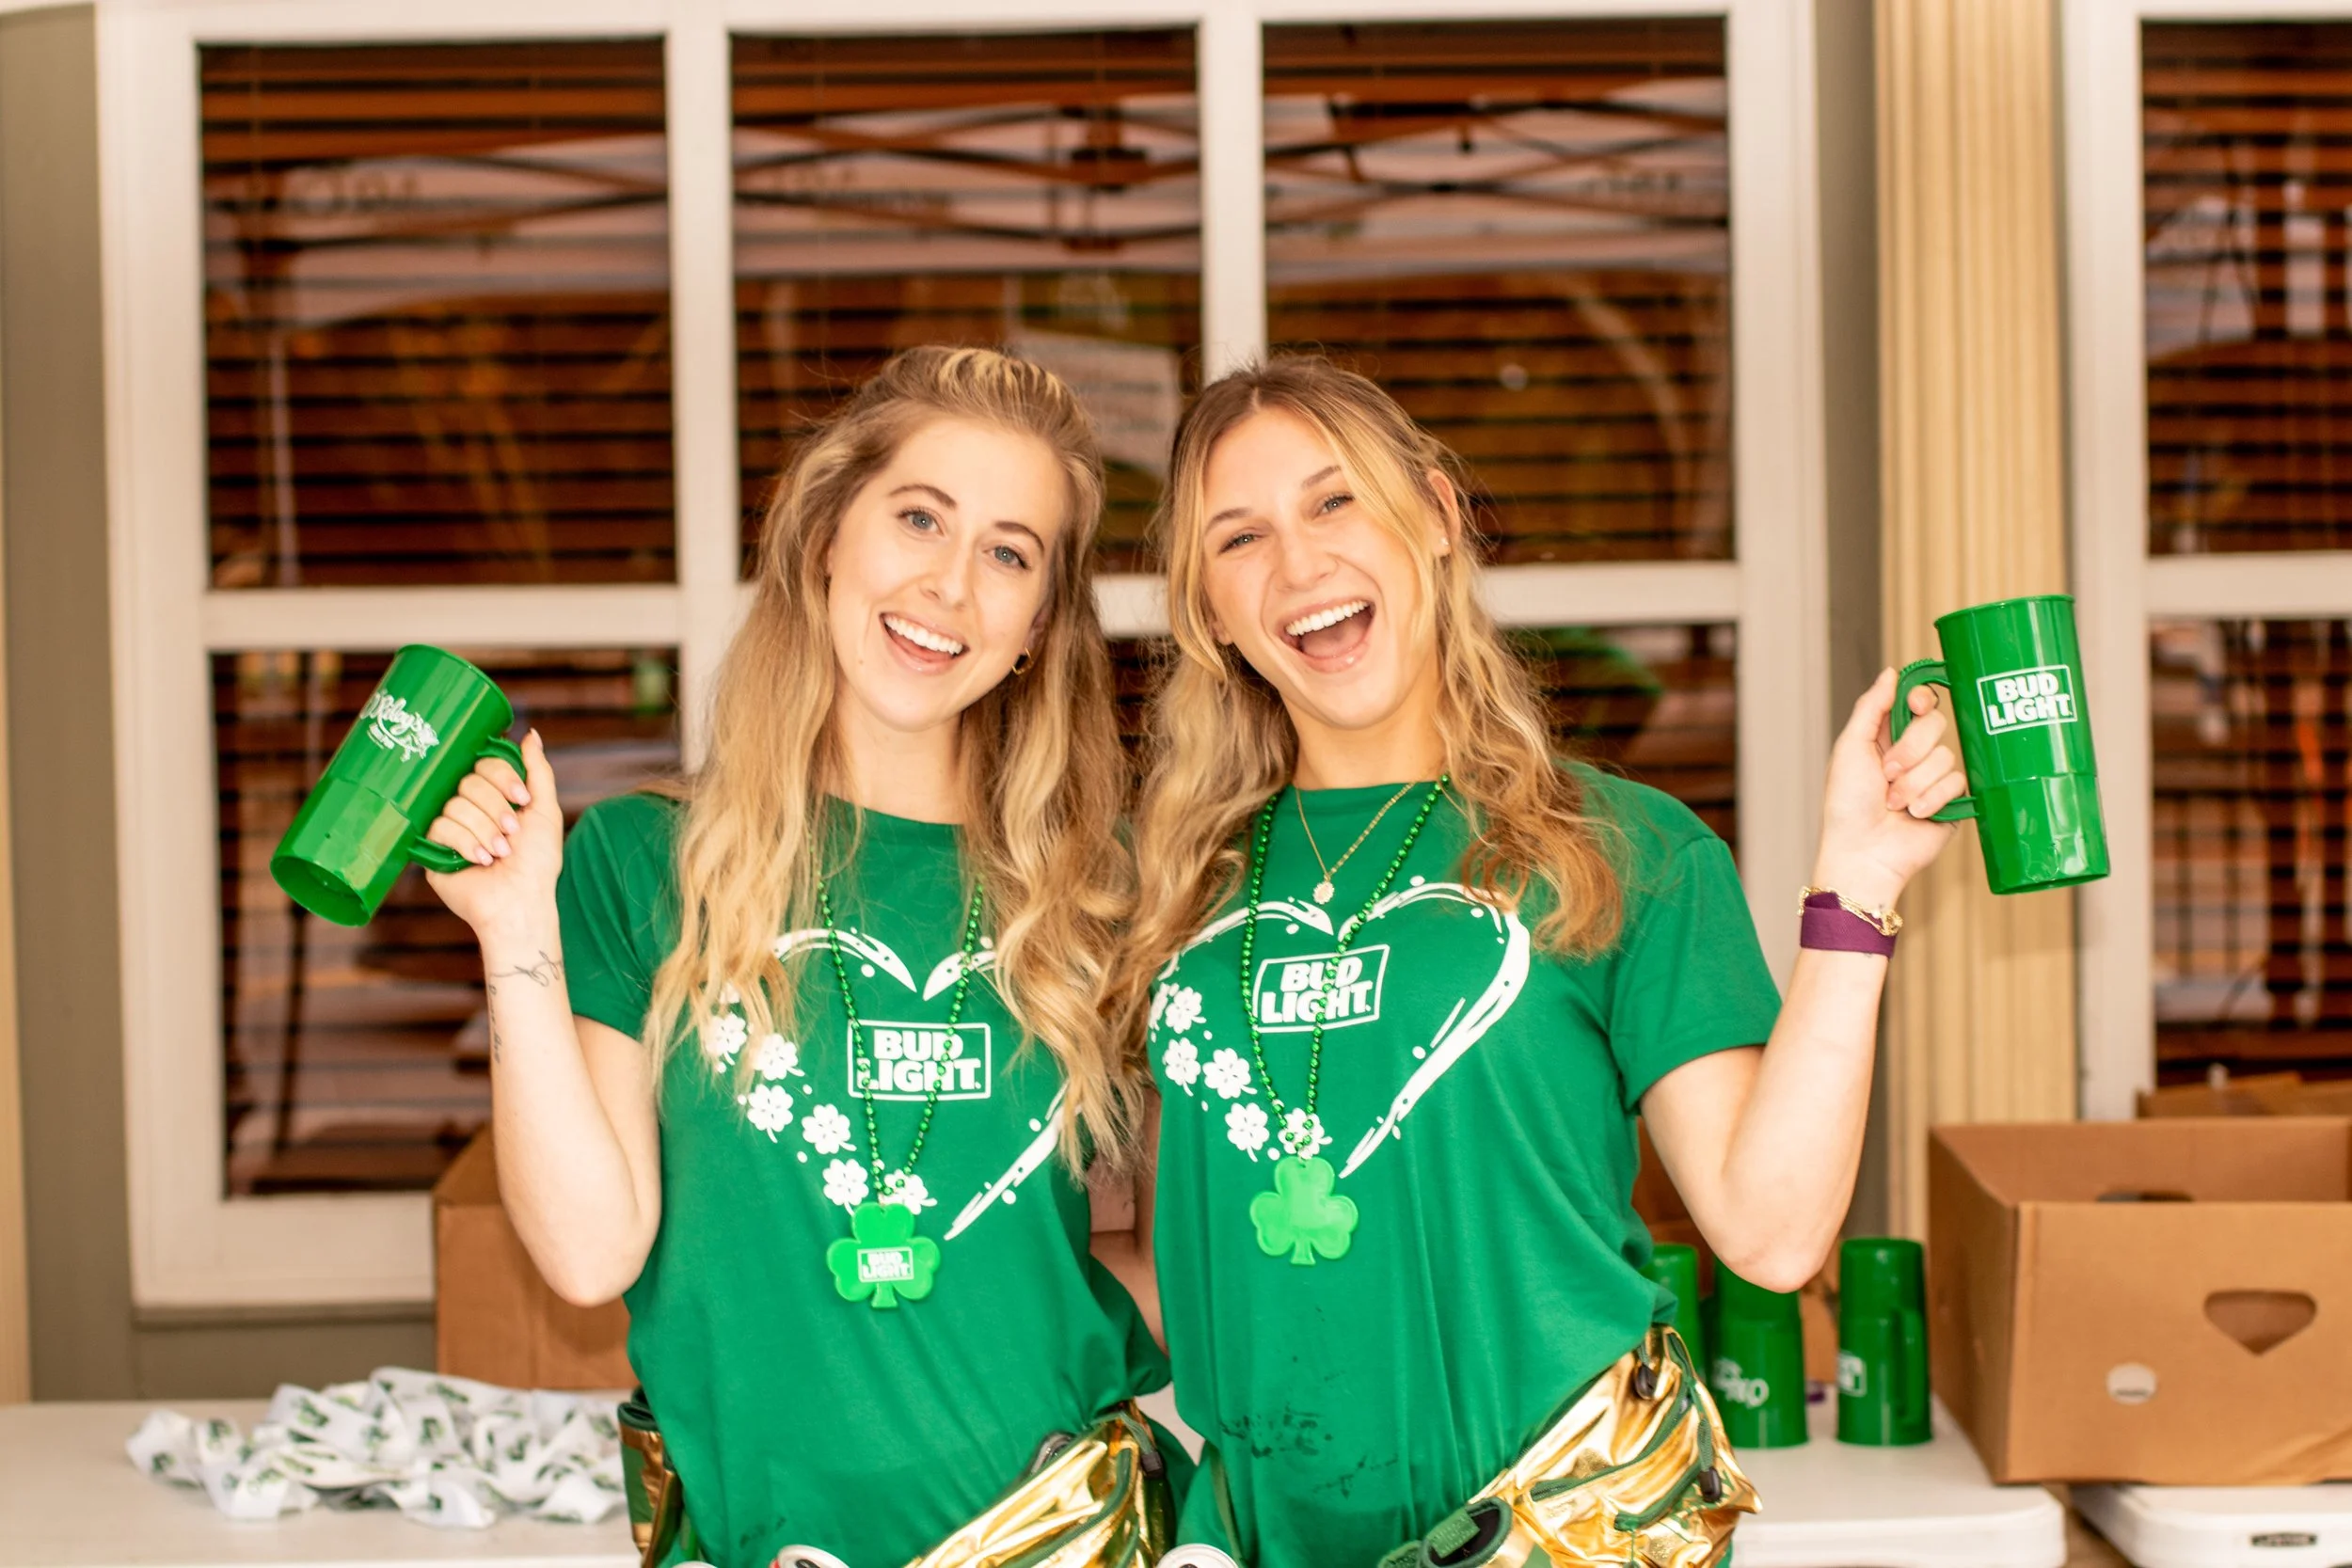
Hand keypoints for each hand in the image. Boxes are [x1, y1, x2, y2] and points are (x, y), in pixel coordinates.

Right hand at [422, 729, 562, 943]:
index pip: (485, 764)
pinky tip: (479, 861)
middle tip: (511, 834)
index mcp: (493, 795)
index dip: (502, 777)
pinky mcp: (431, 846)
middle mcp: (469, 806)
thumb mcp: (546, 812)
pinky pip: (439, 826)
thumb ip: (537, 772)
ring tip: (499, 854)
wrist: (520, 901)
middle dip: (496, 809)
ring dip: (484, 830)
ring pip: (454, 804)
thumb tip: (530, 735)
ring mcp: (448, 825)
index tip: (522, 800)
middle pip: (468, 782)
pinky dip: (465, 843)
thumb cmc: (538, 862)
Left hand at [1810, 668, 1963, 910]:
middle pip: (1935, 724)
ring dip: (1915, 782)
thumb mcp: (1851, 748)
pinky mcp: (1953, 802)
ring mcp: (1935, 778)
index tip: (1915, 705)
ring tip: (1894, 804)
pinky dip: (1931, 798)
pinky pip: (1957, 782)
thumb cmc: (1847, 804)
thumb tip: (1891, 672)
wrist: (1863, 852)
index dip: (1922, 698)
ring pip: (1946, 756)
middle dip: (1910, 750)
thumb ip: (1871, 708)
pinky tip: (1914, 814)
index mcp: (1888, 738)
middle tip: (1887, 774)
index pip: (1919, 703)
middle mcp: (1915, 755)